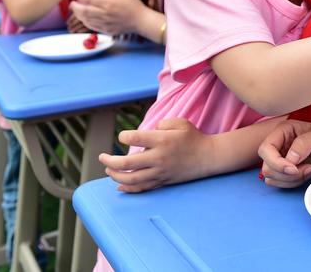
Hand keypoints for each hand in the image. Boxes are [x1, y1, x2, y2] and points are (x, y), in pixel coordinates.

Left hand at [70, 0, 144, 35]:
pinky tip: (84, 18)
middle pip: (83, 11)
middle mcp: (104, 14)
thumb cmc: (132, 4)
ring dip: (78, 14)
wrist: (140, 20)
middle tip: (72, 3)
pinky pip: (92, 26)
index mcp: (108, 3)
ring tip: (76, 10)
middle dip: (75, 6)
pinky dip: (85, 22)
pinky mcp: (106, 30)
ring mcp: (104, 24)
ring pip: (85, 19)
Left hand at [98, 118, 212, 192]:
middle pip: (127, 163)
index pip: (134, 139)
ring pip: (132, 179)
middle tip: (102, 157)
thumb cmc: (194, 138)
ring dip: (115, 175)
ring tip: (108, 170)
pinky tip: (119, 185)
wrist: (208, 157)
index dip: (124, 137)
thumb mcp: (181, 123)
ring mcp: (160, 172)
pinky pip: (142, 188)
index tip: (123, 136)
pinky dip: (128, 188)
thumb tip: (149, 130)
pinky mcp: (163, 181)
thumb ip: (162, 123)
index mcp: (162, 140)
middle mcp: (159, 158)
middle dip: (110, 161)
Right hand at [258, 120, 310, 187]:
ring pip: (271, 177)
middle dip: (286, 173)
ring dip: (290, 179)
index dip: (276, 162)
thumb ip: (304, 144)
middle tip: (308, 169)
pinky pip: (280, 183)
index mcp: (284, 131)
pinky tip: (308, 173)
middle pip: (266, 166)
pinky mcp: (289, 170)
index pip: (265, 149)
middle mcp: (280, 144)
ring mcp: (283, 158)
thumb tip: (289, 158)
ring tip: (309, 170)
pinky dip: (293, 183)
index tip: (294, 169)